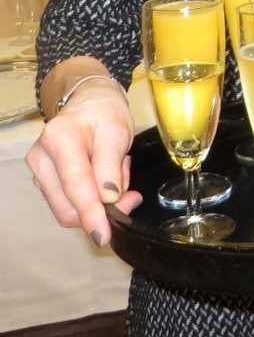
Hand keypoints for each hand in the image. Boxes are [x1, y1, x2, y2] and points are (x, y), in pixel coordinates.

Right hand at [26, 78, 140, 246]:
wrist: (89, 101)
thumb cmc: (105, 112)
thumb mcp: (117, 131)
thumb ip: (111, 166)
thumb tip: (108, 199)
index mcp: (59, 140)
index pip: (76, 185)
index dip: (90, 214)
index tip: (102, 235)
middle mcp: (41, 159)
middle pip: (68, 207)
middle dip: (102, 208)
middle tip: (131, 191)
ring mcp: (40, 172)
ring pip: (69, 209)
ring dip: (99, 202)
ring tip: (115, 172)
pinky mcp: (45, 181)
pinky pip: (70, 203)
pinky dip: (92, 198)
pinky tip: (103, 177)